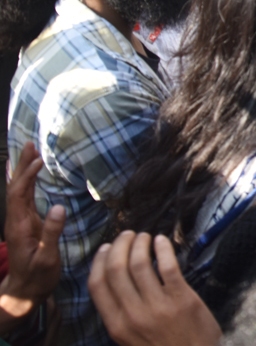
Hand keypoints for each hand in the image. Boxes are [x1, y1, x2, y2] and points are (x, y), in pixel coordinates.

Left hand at [0, 143, 64, 329]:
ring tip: (31, 151)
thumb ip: (51, 233)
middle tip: (29, 144)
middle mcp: (16, 221)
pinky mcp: (26, 223)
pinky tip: (31, 173)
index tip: (38, 161)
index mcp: (19, 227)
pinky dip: (28, 181)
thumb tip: (59, 206)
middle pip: (16, 187)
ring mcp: (20, 221)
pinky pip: (25, 196)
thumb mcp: (47, 259)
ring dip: (24, 170)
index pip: (19, 195)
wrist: (24, 291)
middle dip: (21, 165)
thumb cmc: (37, 277)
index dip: (26, 177)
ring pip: (19, 190)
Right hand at [88, 232, 221, 345]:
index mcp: (117, 325)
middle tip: (128, 235)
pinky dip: (163, 248)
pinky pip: (167, 265)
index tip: (105, 248)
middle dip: (120, 245)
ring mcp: (158, 306)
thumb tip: (114, 281)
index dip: (99, 261)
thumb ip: (120, 315)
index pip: (97, 285)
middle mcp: (133, 314)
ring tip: (145, 237)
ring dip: (141, 244)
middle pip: (116, 269)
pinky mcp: (182, 298)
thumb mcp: (130, 339)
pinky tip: (162, 241)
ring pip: (139, 263)